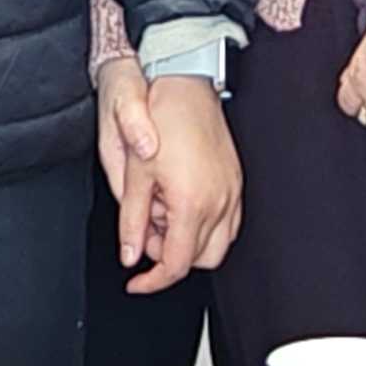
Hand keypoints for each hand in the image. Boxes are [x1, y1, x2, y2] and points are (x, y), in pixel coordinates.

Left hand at [102, 63, 245, 287]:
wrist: (185, 83)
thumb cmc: (160, 118)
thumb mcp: (133, 174)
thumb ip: (130, 221)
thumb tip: (129, 254)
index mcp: (192, 203)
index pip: (176, 264)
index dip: (153, 281)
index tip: (137, 282)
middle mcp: (220, 201)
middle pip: (200, 260)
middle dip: (171, 256)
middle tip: (146, 230)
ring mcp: (232, 191)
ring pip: (218, 244)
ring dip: (190, 241)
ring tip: (163, 213)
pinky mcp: (236, 180)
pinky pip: (229, 222)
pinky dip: (206, 226)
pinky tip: (183, 205)